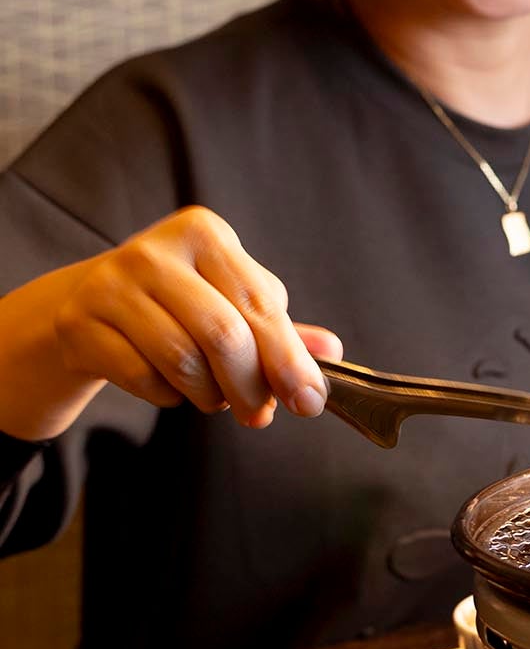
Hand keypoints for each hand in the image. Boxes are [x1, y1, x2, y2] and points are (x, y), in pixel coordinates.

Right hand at [52, 206, 339, 427]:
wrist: (92, 302)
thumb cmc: (183, 301)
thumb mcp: (234, 299)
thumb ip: (281, 327)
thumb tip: (330, 352)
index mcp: (204, 233)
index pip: (259, 304)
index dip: (288, 360)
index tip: (308, 401)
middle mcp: (153, 251)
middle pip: (221, 335)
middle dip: (252, 387)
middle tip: (261, 416)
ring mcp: (109, 285)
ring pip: (182, 361)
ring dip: (211, 394)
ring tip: (219, 397)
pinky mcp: (79, 324)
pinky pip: (141, 378)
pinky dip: (169, 396)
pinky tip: (175, 387)